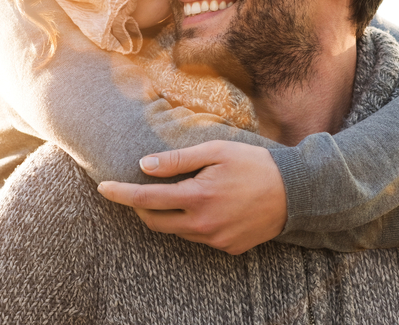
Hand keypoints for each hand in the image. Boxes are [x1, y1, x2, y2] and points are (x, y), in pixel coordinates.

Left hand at [97, 141, 286, 254]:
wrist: (296, 192)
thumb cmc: (254, 164)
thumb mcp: (216, 151)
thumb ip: (178, 160)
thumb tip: (145, 165)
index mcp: (197, 197)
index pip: (146, 199)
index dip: (121, 194)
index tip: (103, 188)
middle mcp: (202, 225)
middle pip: (155, 222)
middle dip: (139, 207)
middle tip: (135, 190)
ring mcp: (215, 240)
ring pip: (177, 231)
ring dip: (168, 214)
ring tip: (179, 193)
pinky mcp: (228, 248)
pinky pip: (199, 237)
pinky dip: (193, 222)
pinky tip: (208, 206)